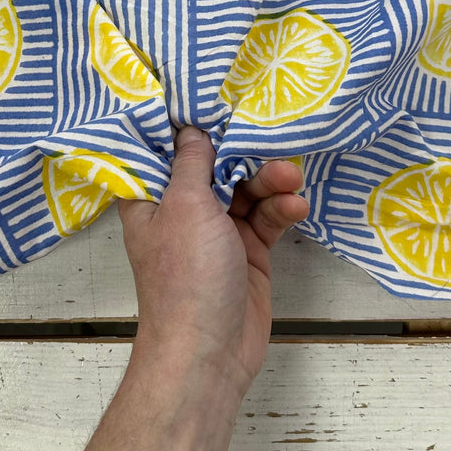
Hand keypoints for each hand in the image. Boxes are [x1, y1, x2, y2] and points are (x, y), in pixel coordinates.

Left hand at [118, 125, 308, 396]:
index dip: (191, 128)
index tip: (217, 98)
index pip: (168, 152)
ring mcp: (217, 233)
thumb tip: (191, 128)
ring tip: (291, 178)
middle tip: (271, 140)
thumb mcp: (185, 206)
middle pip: (216, 167)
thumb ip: (192, 163)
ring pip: (246, 191)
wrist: (209, 352)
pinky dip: (281, 210)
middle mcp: (183, 212)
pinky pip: (266, 219)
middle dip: (244, 154)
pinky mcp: (248, 253)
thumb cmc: (185, 275)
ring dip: (269, 182)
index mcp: (153, 199)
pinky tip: (296, 204)